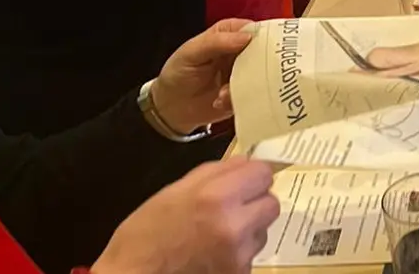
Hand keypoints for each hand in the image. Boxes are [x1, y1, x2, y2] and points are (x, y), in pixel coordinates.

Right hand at [92, 158, 279, 273]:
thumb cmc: (147, 232)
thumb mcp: (174, 190)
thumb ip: (215, 173)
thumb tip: (245, 163)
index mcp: (217, 197)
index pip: (262, 174)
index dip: (252, 176)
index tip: (243, 181)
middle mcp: (234, 226)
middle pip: (271, 203)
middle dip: (255, 202)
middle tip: (232, 207)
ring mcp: (239, 255)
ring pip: (263, 231)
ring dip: (248, 228)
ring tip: (216, 233)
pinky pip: (251, 255)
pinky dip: (238, 252)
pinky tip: (213, 253)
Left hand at [150, 19, 255, 133]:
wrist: (171, 108)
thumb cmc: (178, 73)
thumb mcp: (191, 53)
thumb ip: (216, 42)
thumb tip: (248, 37)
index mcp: (230, 34)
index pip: (253, 29)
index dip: (263, 36)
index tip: (266, 47)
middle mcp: (242, 52)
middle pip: (264, 52)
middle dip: (259, 64)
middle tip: (246, 74)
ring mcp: (245, 74)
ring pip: (262, 76)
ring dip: (245, 85)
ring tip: (222, 92)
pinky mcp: (246, 94)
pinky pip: (254, 95)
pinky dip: (238, 99)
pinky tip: (220, 101)